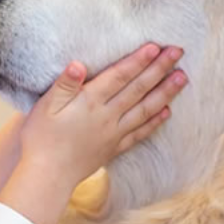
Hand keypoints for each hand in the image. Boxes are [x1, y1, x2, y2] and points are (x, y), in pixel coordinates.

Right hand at [0, 44, 185, 223]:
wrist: (47, 176)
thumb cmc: (40, 139)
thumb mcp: (44, 108)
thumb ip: (64, 85)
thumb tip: (78, 64)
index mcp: (89, 102)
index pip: (119, 76)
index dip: (138, 60)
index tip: (156, 46)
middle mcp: (106, 116)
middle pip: (137, 89)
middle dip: (159, 69)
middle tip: (178, 52)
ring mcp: (113, 133)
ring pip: (145, 109)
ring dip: (165, 92)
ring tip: (182, 78)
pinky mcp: (113, 148)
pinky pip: (140, 133)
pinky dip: (155, 121)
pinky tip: (166, 111)